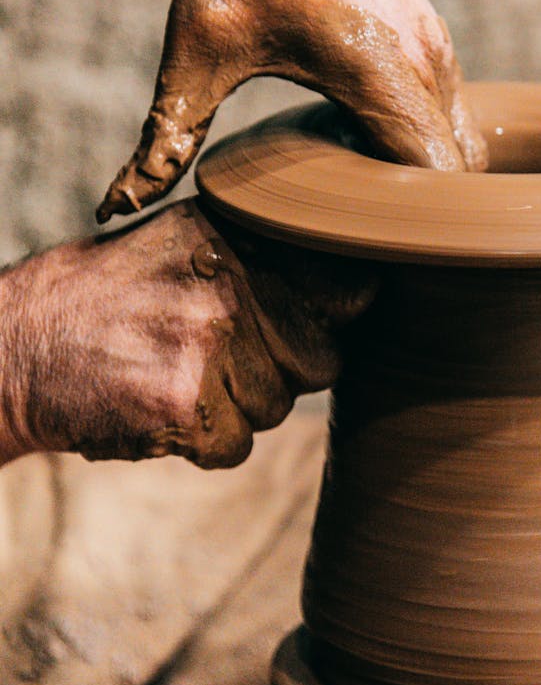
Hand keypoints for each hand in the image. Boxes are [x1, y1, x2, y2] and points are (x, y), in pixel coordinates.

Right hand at [0, 200, 373, 466]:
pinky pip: (236, 445)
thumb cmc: (107, 297)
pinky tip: (156, 405)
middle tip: (211, 355)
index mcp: (234, 238)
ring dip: (236, 407)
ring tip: (172, 373)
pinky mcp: (185, 406)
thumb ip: (263, 258)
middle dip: (279, 370)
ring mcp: (208, 345)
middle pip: (320, 360)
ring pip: (277, 408)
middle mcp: (228, 284)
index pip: (344, 284)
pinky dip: (202, 441)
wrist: (17, 347)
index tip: (319, 322)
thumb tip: (363, 286)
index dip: (335, 314)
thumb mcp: (181, 245)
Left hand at [97, 0, 486, 222]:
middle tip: (365, 255)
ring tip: (370, 216)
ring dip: (427, 183)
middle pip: (458, 176)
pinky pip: (452, 111)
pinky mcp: (430, 33)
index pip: (434, 186)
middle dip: (423, 222)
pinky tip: (370, 157)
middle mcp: (427, 64)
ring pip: (463, 143)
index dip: (413, 236)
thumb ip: (165, 133)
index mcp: (382, 75)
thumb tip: (120, 202)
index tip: (369, 267)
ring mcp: (437, 46)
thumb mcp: (198, 43)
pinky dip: (428, 146)